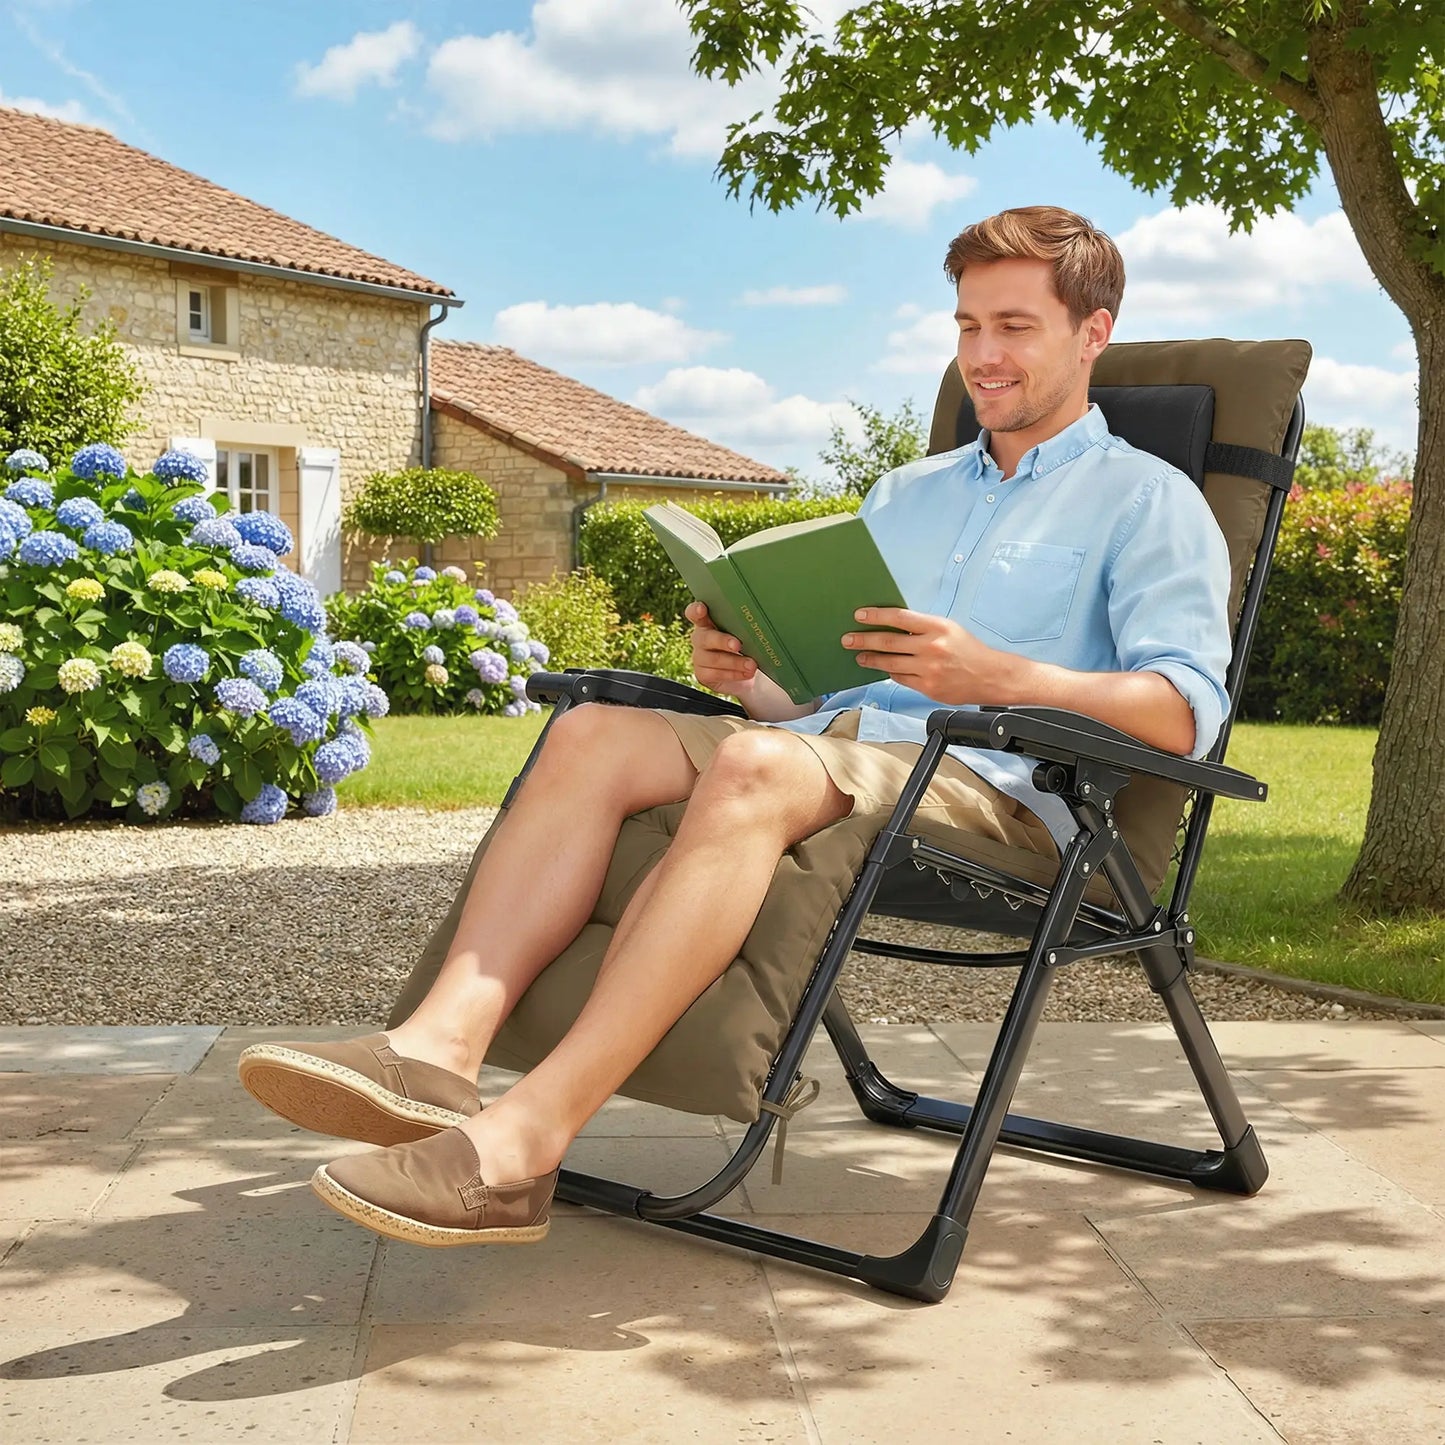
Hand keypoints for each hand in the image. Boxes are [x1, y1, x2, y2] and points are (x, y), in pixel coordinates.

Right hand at [686, 601, 757, 694]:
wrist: (746, 673)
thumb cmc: (746, 646)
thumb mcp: (746, 633)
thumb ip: (745, 626)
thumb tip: (763, 621)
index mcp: (708, 622)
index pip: (694, 613)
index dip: (696, 610)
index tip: (702, 608)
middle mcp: (701, 638)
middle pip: (706, 637)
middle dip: (722, 641)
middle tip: (738, 645)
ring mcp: (699, 657)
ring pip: (713, 659)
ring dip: (735, 662)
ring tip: (751, 665)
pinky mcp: (702, 674)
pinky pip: (716, 674)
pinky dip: (734, 674)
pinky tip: (747, 673)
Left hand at [842, 606, 1015, 703]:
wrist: (990, 676)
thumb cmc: (968, 650)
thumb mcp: (948, 629)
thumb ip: (921, 627)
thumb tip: (892, 625)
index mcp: (937, 627)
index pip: (899, 618)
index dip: (876, 616)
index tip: (860, 615)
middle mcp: (932, 647)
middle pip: (888, 642)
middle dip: (863, 640)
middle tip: (848, 639)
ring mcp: (929, 669)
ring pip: (890, 663)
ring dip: (871, 659)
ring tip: (859, 656)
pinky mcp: (928, 687)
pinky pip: (900, 678)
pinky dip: (890, 672)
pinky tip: (884, 668)